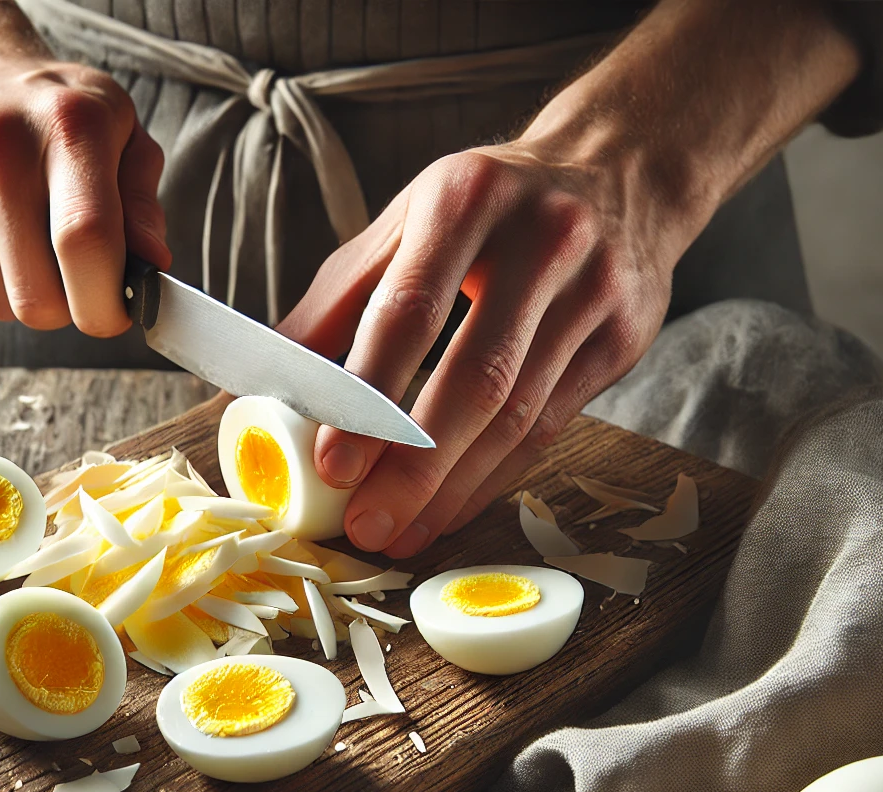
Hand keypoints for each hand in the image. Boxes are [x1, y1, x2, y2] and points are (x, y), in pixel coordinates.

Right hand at [0, 1, 169, 335]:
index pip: (86, 240)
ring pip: (0, 303)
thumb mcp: (118, 128)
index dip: (105, 301)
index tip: (117, 313)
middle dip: (67, 308)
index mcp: (69, 125)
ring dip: (26, 291)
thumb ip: (140, 201)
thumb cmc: (52, 107)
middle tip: (76, 279)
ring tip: (29, 237)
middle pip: (37, 295)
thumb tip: (152, 266)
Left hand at [278, 140, 676, 558]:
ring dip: (453, 488)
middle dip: (415, 467)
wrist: (622, 169)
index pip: (412, 311)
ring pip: (519, 415)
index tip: (331, 464)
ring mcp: (594, 292)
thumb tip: (258, 383)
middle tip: (366, 523)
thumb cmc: (490, 205)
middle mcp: (541, 240)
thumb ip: (335, 302)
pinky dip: (494, 478)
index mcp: (466, 199)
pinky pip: (551, 427)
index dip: (369, 395)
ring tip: (400, 532)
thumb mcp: (407, 223)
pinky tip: (450, 509)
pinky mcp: (623, 339)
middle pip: (477, 379)